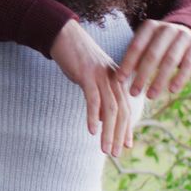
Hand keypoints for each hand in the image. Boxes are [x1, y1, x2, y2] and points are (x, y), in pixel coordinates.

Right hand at [51, 20, 133, 156]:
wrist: (64, 36)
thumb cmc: (77, 59)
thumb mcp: (92, 79)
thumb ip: (100, 98)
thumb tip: (103, 120)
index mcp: (118, 80)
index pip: (126, 109)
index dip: (127, 128)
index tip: (125, 145)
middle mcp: (114, 79)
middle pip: (122, 112)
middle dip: (118, 135)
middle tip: (114, 153)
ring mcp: (102, 77)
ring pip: (110, 110)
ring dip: (108, 132)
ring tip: (104, 149)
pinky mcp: (88, 74)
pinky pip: (93, 99)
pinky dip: (93, 116)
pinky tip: (91, 130)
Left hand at [118, 20, 190, 98]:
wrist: (190, 35)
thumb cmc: (160, 44)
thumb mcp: (148, 44)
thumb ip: (136, 56)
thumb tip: (121, 78)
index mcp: (150, 26)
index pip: (136, 46)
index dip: (127, 63)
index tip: (120, 80)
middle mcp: (167, 29)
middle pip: (152, 55)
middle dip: (142, 75)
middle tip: (133, 93)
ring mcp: (184, 36)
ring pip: (170, 61)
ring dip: (159, 80)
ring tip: (150, 96)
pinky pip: (188, 64)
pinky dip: (180, 78)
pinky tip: (172, 90)